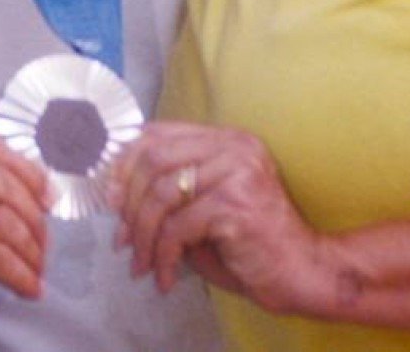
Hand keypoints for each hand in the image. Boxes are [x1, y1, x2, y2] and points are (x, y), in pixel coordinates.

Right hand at [0, 133, 48, 344]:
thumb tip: (24, 184)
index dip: (25, 170)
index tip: (46, 194)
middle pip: (2, 182)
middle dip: (33, 213)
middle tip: (44, 239)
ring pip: (7, 222)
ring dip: (32, 249)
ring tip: (37, 268)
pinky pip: (2, 259)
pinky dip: (23, 275)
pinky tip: (30, 288)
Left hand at [112, 121, 330, 313]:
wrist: (300, 271)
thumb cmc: (248, 244)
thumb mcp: (204, 207)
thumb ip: (169, 190)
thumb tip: (114, 194)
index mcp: (226, 139)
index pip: (159, 133)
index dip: (125, 163)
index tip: (109, 197)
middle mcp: (234, 146)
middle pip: (154, 159)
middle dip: (128, 202)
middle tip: (121, 238)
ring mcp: (237, 172)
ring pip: (162, 195)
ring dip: (142, 236)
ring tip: (141, 264)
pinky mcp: (236, 204)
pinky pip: (178, 227)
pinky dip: (163, 256)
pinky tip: (165, 276)